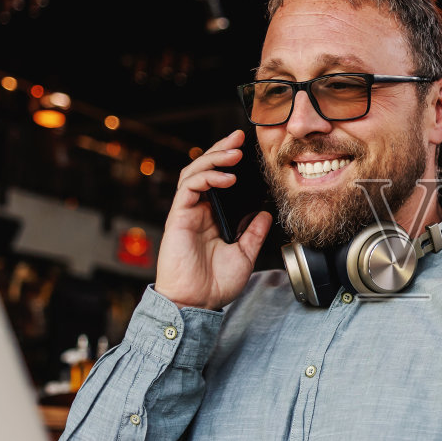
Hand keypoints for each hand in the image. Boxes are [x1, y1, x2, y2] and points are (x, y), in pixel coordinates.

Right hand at [156, 128, 273, 310]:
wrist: (195, 303)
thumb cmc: (214, 284)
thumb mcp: (244, 255)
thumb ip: (253, 233)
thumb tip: (264, 213)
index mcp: (212, 218)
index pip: (219, 182)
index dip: (230, 164)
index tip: (247, 150)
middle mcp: (198, 212)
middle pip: (205, 170)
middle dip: (221, 150)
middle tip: (238, 137)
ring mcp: (186, 213)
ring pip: (194, 173)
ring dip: (213, 158)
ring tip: (233, 152)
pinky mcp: (178, 217)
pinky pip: (188, 188)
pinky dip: (206, 177)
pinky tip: (224, 177)